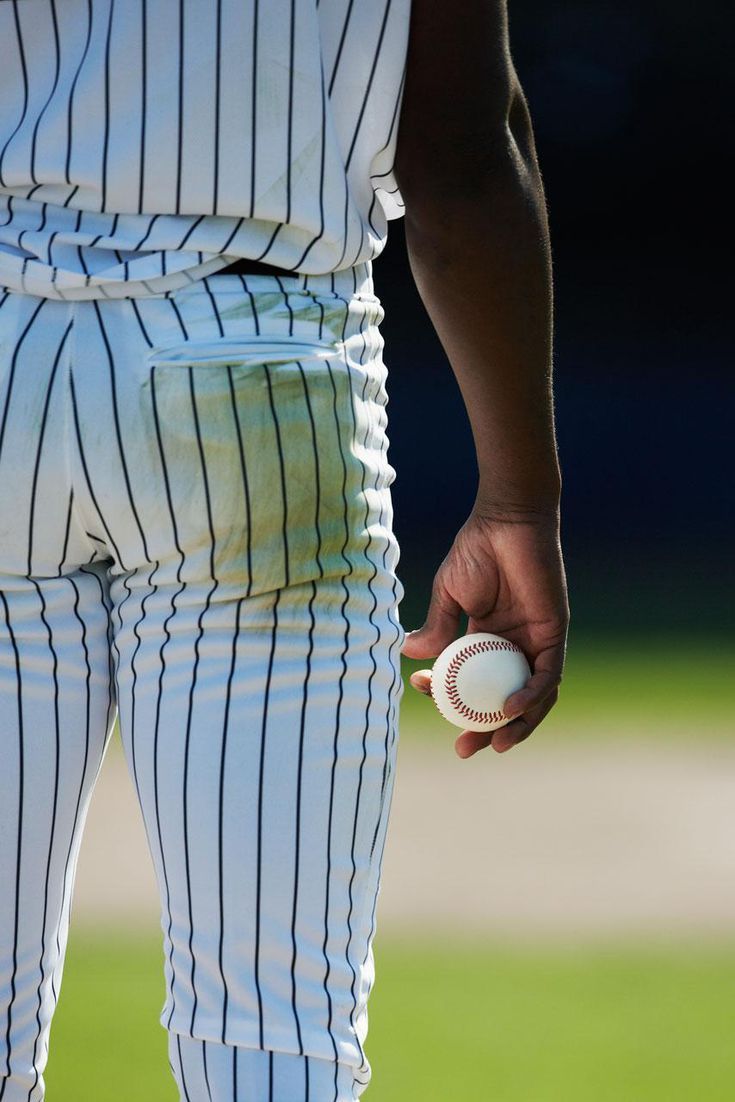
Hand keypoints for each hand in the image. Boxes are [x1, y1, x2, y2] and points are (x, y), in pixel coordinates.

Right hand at [400, 505, 568, 757]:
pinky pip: (547, 675)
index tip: (424, 695)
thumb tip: (411, 655)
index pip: (471, 680)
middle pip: (504, 698)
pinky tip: (511, 708)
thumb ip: (437, 626)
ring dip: (517, 724)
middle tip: (465, 748)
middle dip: (488, 728)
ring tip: (495, 744)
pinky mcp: (553, 633)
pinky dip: (532, 695)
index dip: (451, 697)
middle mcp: (513, 645)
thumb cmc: (477, 549)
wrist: (506, 520)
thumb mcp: (449, 594)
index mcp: (486, 637)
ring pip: (532, 696)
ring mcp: (535, 641)